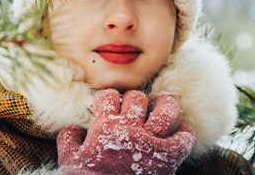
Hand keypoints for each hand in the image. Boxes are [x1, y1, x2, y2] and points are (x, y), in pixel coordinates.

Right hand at [57, 89, 195, 174]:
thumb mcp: (69, 159)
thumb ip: (68, 139)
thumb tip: (72, 129)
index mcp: (104, 126)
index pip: (109, 96)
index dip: (108, 97)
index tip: (109, 103)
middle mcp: (129, 128)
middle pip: (137, 98)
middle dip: (134, 101)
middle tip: (134, 109)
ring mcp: (150, 141)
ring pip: (165, 111)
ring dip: (166, 106)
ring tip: (164, 106)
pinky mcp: (167, 158)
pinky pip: (183, 140)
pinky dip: (186, 134)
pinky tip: (183, 132)